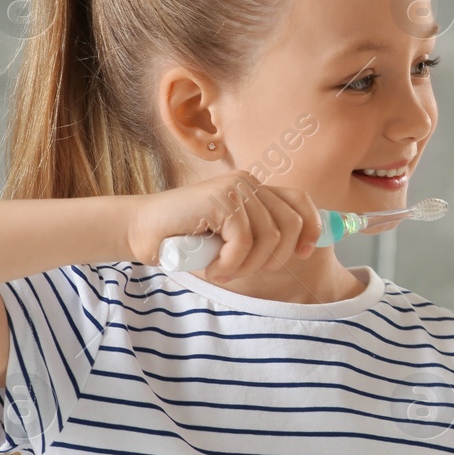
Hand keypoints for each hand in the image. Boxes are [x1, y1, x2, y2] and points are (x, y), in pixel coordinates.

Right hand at [124, 169, 322, 284]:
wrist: (141, 231)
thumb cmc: (186, 240)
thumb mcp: (231, 239)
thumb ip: (259, 238)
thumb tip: (300, 249)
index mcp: (254, 189)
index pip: (300, 201)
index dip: (311, 227)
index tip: (303, 253)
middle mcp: (248, 183)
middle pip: (291, 224)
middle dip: (275, 258)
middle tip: (244, 271)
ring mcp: (235, 188)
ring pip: (269, 237)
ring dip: (248, 266)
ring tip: (223, 270)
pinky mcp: (221, 200)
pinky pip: (244, 242)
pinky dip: (231, 264)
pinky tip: (213, 267)